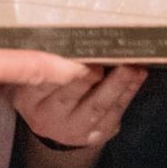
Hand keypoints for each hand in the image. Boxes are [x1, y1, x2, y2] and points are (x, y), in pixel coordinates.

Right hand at [12, 64, 146, 149]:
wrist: (56, 126)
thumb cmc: (46, 89)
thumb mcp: (34, 77)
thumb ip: (45, 60)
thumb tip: (69, 32)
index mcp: (28, 99)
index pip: (42, 83)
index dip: (59, 69)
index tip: (74, 54)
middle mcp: (48, 117)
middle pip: (69, 96)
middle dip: (88, 77)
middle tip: (102, 60)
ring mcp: (74, 129)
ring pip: (97, 106)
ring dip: (117, 84)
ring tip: (131, 66)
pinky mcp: (96, 135)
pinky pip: (115, 113)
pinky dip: (128, 92)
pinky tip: (138, 75)